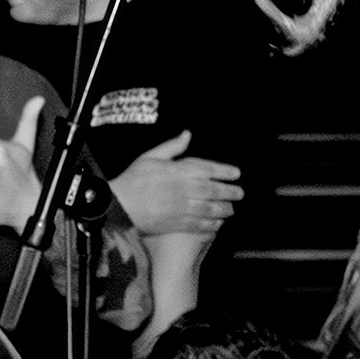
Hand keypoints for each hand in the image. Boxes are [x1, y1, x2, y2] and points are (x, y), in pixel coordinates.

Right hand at [111, 132, 243, 236]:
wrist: (119, 205)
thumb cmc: (133, 179)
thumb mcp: (151, 156)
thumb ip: (172, 147)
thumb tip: (188, 134)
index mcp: (178, 170)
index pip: (208, 169)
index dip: (225, 171)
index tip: (237, 174)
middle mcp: (184, 188)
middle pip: (213, 189)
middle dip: (229, 192)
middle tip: (240, 194)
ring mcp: (181, 207)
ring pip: (210, 208)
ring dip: (223, 209)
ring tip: (231, 210)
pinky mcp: (176, 223)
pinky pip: (199, 224)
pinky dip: (211, 225)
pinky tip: (217, 225)